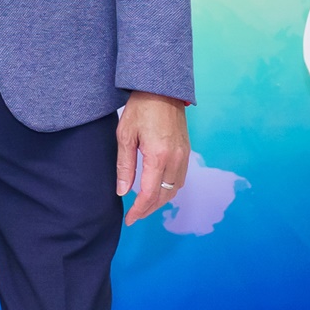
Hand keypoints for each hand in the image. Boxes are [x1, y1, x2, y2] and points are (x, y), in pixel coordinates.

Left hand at [116, 90, 189, 225]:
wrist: (162, 90)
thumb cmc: (140, 109)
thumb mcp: (125, 135)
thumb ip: (125, 166)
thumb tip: (122, 191)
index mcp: (158, 157)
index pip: (149, 194)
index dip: (139, 210)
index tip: (129, 219)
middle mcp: (175, 160)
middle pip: (163, 197)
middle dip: (149, 209)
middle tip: (134, 216)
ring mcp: (184, 156)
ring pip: (174, 190)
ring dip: (160, 202)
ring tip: (143, 206)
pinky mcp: (186, 151)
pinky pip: (180, 180)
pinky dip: (169, 190)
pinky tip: (157, 190)